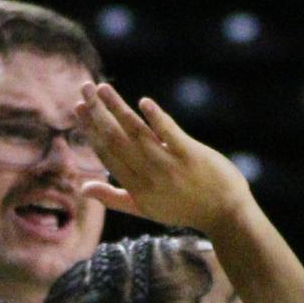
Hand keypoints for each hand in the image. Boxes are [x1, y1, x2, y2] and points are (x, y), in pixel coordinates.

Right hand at [72, 82, 253, 230]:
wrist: (225, 214)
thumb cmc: (183, 209)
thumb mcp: (145, 209)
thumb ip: (113, 198)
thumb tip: (83, 188)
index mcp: (135, 188)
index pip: (107, 154)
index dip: (91, 130)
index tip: (78, 109)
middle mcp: (148, 176)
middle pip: (117, 140)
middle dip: (97, 113)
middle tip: (84, 88)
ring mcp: (169, 165)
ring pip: (137, 133)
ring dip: (117, 108)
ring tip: (102, 88)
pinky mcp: (190, 155)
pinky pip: (170, 134)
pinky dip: (156, 118)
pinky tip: (143, 102)